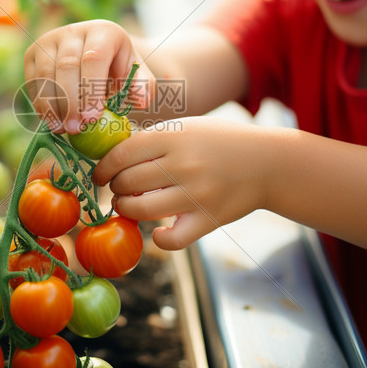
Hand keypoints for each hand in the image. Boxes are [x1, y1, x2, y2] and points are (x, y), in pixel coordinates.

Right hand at [23, 20, 154, 133]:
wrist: (96, 57)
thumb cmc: (119, 70)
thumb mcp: (136, 75)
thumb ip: (143, 87)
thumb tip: (141, 101)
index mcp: (103, 31)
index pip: (94, 58)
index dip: (91, 89)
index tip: (92, 118)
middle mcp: (73, 30)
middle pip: (67, 66)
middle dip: (70, 101)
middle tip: (75, 129)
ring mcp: (49, 40)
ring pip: (46, 74)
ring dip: (52, 105)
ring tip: (61, 129)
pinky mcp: (33, 53)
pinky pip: (33, 80)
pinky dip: (40, 103)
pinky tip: (51, 121)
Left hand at [92, 117, 273, 249]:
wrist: (267, 163)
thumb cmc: (219, 142)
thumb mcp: (186, 128)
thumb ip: (153, 140)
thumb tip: (111, 156)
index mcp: (174, 137)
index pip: (121, 154)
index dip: (103, 167)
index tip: (99, 175)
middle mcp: (183, 164)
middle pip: (126, 183)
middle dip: (115, 188)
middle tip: (120, 188)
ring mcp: (195, 194)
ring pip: (140, 210)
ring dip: (126, 210)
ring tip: (130, 205)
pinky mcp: (208, 219)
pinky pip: (171, 239)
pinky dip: (158, 239)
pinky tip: (157, 232)